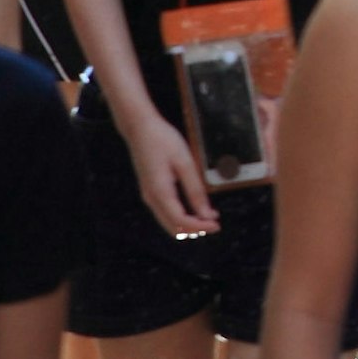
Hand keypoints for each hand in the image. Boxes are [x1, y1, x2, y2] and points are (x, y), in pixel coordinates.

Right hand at [125, 103, 217, 239]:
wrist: (141, 129)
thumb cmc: (164, 141)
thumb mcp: (185, 163)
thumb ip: (195, 189)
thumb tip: (206, 213)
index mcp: (160, 192)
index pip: (180, 220)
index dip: (199, 227)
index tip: (217, 226)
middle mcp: (151, 198)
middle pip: (172, 226)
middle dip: (194, 229)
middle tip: (215, 225)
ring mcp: (149, 195)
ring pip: (168, 221)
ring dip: (188, 223)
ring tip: (209, 218)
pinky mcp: (151, 189)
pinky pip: (165, 211)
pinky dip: (180, 215)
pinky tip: (195, 208)